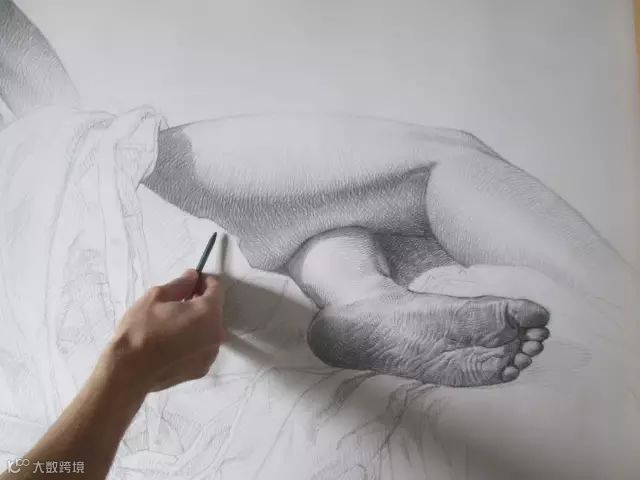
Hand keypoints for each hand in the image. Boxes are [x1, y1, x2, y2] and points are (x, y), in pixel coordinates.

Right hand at [103, 269, 225, 394]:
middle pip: (215, 310)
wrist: (129, 372)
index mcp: (208, 312)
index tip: (191, 282)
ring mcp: (211, 354)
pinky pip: (203, 348)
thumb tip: (192, 276)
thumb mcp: (156, 297)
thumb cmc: (141, 330)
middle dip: (201, 303)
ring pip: (210, 330)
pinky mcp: (202, 369)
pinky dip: (195, 342)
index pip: (217, 289)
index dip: (204, 282)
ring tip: (174, 325)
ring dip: (199, 324)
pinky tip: (174, 344)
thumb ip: (180, 285)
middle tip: (178, 303)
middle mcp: (216, 333)